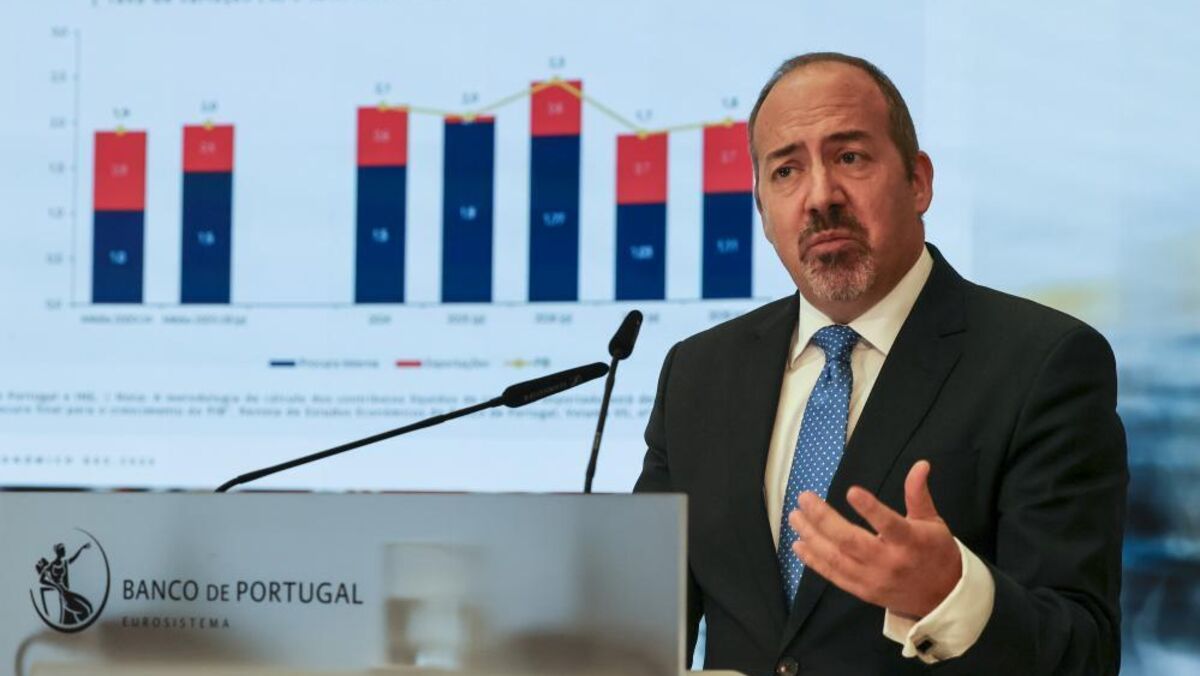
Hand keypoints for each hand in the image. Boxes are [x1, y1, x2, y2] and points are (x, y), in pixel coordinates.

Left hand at [788, 460, 960, 617]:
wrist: (942, 596)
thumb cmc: (935, 552)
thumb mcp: (932, 521)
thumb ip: (918, 493)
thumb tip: (921, 464)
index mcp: (910, 542)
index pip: (889, 524)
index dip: (870, 509)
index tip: (851, 491)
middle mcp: (889, 562)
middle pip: (851, 541)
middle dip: (823, 519)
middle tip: (804, 498)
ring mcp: (873, 579)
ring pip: (836, 558)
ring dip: (812, 536)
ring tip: (795, 517)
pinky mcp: (862, 591)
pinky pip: (833, 575)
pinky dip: (814, 560)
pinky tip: (798, 544)